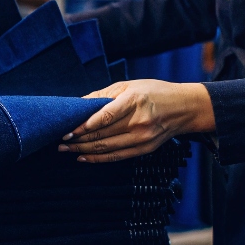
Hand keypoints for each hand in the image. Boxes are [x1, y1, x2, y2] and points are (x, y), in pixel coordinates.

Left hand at [58, 79, 215, 162]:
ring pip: (107, 147)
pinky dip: (99, 159)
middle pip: (102, 134)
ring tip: (66, 150)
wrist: (185, 107)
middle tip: (60, 142)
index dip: (83, 126)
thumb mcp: (129, 86)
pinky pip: (117, 156)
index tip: (67, 131)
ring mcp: (143, 137)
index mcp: (133, 101)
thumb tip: (77, 104)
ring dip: (84, 150)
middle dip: (78, 140)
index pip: (104, 117)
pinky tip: (84, 158)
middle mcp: (139, 121)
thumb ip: (102, 95)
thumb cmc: (154, 92)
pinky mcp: (145, 148)